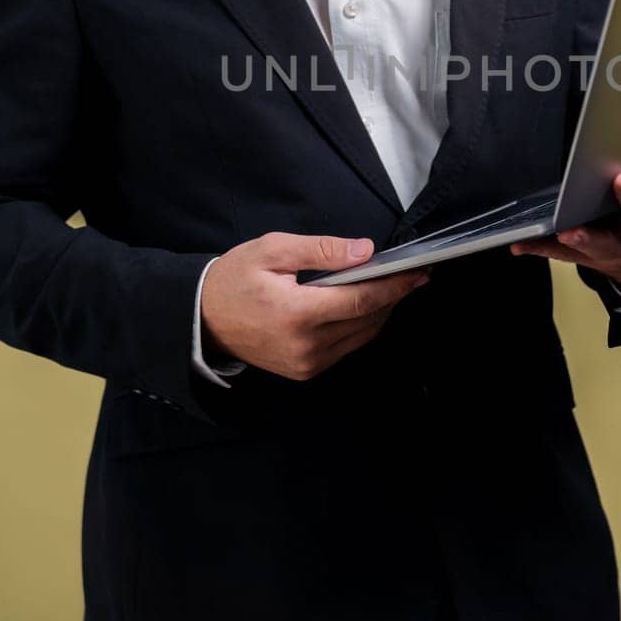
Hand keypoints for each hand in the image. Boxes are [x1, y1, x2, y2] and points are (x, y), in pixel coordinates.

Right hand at [200, 232, 430, 380]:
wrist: (201, 319)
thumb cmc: (234, 278)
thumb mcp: (272, 250)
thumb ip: (321, 250)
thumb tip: (365, 251)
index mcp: (298, 313)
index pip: (361, 300)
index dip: (395, 286)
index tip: (420, 271)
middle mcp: (307, 345)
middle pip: (367, 320)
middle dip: (394, 296)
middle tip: (413, 274)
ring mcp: (307, 363)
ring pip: (361, 337)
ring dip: (380, 312)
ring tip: (394, 287)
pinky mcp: (305, 371)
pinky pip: (346, 348)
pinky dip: (361, 326)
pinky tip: (365, 306)